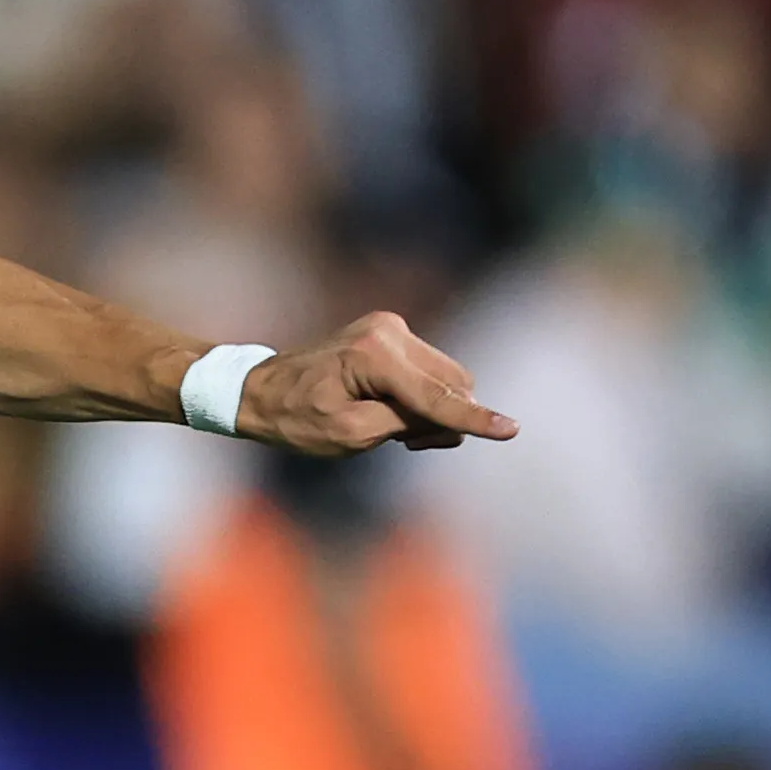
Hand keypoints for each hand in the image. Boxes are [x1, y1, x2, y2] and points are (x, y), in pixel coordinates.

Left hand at [242, 312, 514, 456]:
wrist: (259, 391)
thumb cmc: (296, 419)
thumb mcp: (352, 434)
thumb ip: (408, 423)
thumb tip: (454, 415)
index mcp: (375, 356)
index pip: (437, 396)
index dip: (474, 419)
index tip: (511, 430)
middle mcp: (388, 331)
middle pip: (454, 383)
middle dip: (443, 418)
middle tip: (405, 442)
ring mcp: (390, 327)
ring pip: (447, 377)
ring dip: (432, 408)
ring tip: (390, 426)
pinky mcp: (389, 333)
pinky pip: (429, 370)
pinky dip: (421, 395)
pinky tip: (390, 408)